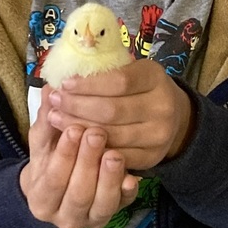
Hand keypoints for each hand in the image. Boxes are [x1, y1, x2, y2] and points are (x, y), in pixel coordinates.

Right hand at [20, 85, 139, 227]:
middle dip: (87, 164)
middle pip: (78, 194)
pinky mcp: (114, 215)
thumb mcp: (44, 140)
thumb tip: (50, 89)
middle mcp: (65, 218)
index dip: (63, 155)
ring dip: (109, 178)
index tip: (73, 128)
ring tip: (114, 152)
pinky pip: (122, 207)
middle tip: (96, 134)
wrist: (61, 185)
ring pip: (102, 205)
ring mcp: (91, 219)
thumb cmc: (51, 157)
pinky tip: (132, 176)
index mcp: (41, 199)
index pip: (52, 180)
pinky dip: (127, 192)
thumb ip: (47, 119)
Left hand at [46, 61, 195, 171]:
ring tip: (55, 118)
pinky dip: (91, 148)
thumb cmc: (140, 89)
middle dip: (77, 106)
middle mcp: (162, 107)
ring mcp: (158, 135)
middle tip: (54, 101)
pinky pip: (115, 155)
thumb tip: (62, 70)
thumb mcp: (131, 70)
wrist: (173, 116)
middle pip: (112, 110)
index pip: (118, 81)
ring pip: (111, 135)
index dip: (88, 84)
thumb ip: (104, 70)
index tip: (64, 84)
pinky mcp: (151, 157)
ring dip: (78, 127)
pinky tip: (74, 139)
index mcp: (155, 78)